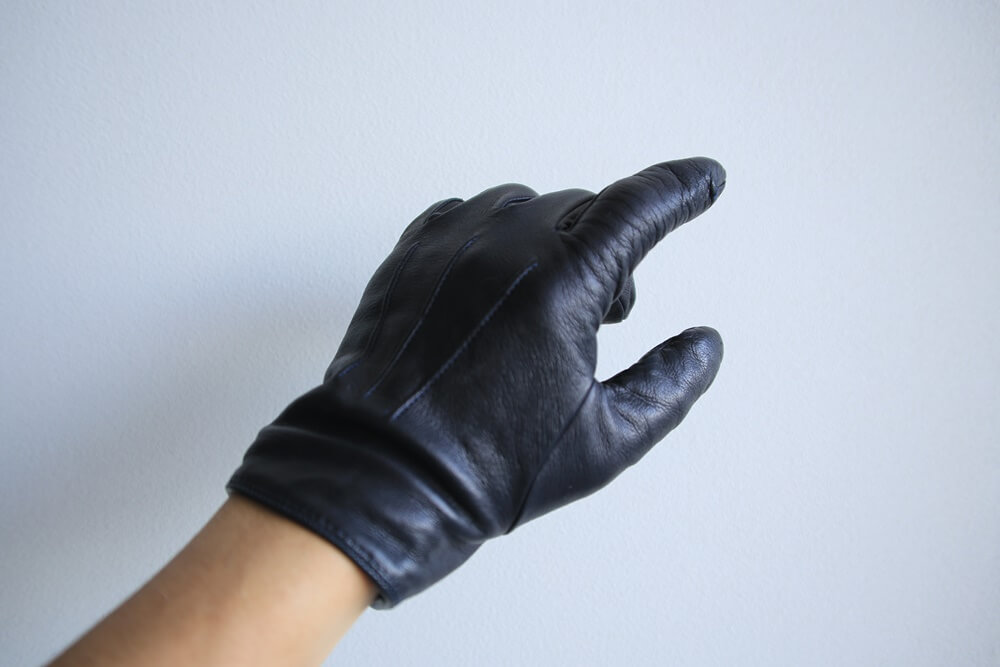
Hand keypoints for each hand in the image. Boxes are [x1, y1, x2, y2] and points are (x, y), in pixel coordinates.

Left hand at [228, 157, 725, 606]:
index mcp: (559, 286)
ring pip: (524, 207)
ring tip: (542, 304)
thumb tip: (704, 343)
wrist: (384, 475)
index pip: (635, 210)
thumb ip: (667, 385)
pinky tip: (494, 283)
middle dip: (609, 249)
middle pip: (582, 210)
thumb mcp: (604, 442)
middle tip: (604, 311)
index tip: (704, 179)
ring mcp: (448, 246)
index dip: (678, 190)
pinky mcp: (408, 257)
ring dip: (551, 239)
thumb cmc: (492, 467)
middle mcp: (503, 248)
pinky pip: (465, 214)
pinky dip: (494, 235)